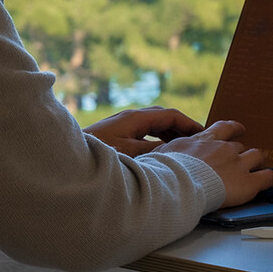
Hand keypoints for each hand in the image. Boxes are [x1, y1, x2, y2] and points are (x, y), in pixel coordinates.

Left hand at [83, 107, 204, 156]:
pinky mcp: (117, 135)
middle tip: (200, 140)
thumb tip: (175, 150)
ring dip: (170, 133)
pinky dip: (158, 139)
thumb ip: (154, 151)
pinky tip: (163, 152)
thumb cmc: (97, 155)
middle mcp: (130, 118)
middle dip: (182, 127)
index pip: (170, 114)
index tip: (205, 133)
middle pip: (163, 117)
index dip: (189, 123)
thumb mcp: (130, 156)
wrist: (67, 157)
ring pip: (154, 125)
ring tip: (186, 146)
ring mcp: (123, 125)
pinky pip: (144, 133)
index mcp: (135, 118)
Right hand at [155, 120, 272, 207]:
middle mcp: (224, 148)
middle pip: (240, 145)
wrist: (180, 185)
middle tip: (243, 160)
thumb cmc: (167, 171)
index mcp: (204, 140)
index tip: (238, 130)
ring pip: (256, 157)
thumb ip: (166, 151)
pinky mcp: (248, 182)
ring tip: (260, 168)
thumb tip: (155, 153)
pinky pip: (269, 177)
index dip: (234, 129)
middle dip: (242, 152)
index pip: (223, 128)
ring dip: (257, 162)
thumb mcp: (162, 154)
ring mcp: (238, 164)